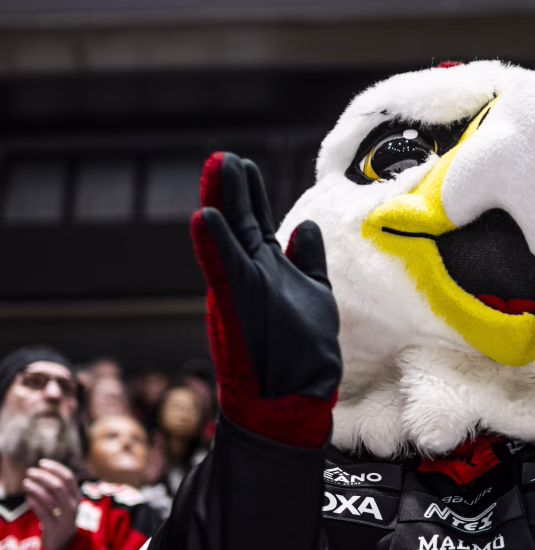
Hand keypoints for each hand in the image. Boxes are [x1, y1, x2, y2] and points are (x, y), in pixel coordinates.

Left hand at [23, 459, 80, 549]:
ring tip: (25, 483)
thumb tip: (44, 470)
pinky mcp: (53, 527)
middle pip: (58, 486)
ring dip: (35, 488)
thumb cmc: (62, 518)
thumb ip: (60, 489)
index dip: (55, 468)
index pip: (69, 477)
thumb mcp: (67, 502)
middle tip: (30, 471)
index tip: (42, 462)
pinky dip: (34, 502)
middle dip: (42, 476)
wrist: (65, 543)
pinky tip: (28, 497)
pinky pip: (42, 512)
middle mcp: (73, 506)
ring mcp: (64, 517)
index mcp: (77, 497)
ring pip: (49, 498)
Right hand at [192, 152, 341, 447]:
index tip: (245, 164)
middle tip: (224, 156)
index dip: (251, 194)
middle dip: (233, 189)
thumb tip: (306, 227)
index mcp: (269, 270)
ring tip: (217, 167)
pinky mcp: (241, 305)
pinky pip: (226, 271)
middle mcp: (252, 275)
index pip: (256, 223)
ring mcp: (244, 289)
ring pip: (229, 237)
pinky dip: (216, 245)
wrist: (297, 392)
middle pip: (241, 223)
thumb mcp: (314, 294)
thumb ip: (308, 261)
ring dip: (222, 202)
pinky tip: (206, 217)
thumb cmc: (303, 350)